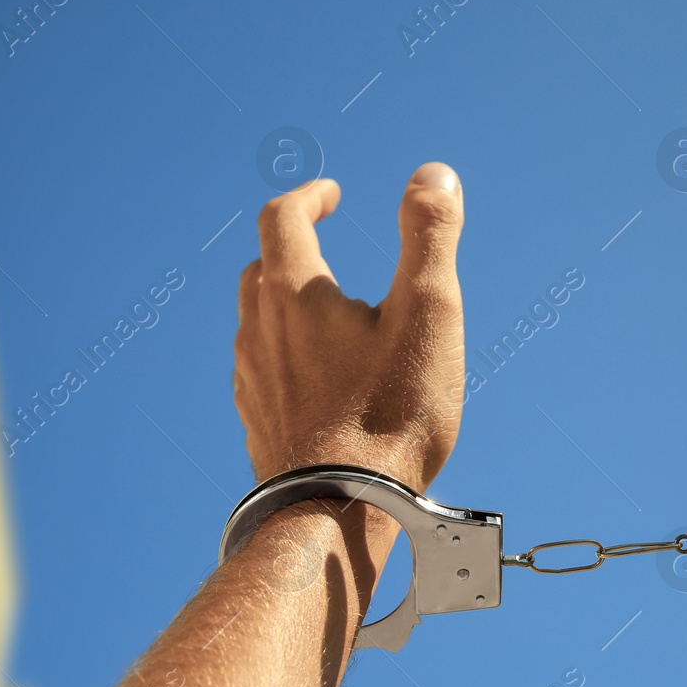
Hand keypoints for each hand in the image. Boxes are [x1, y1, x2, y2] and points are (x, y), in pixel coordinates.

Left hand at [234, 166, 465, 491]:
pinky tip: (318, 378)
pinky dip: (286, 353)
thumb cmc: (391, 413)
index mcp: (293, 293)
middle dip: (293, 247)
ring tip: (329, 315)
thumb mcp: (428, 313)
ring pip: (257, 321)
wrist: (340, 513)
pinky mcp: (257, 424)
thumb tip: (434, 174)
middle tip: (325, 245)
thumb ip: (430, 236)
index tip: (333, 195)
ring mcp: (252, 381)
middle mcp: (259, 330)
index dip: (309, 197)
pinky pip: (262, 370)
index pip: (283, 217)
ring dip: (287, 303)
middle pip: (262, 268)